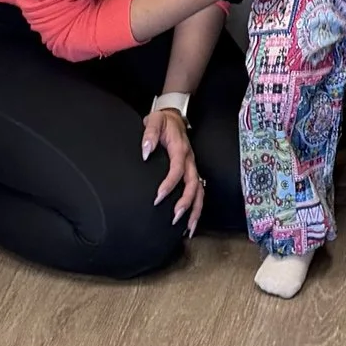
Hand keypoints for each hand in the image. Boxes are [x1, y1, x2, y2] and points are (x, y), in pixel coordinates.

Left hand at [144, 104, 205, 234]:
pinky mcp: (192, 172)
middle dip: (186, 202)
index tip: (158, 197)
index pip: (177, 169)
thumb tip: (145, 152)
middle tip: (174, 218)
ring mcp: (193, 167)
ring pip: (200, 191)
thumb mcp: (154, 120)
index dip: (169, 184)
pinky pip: (199, 192)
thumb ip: (149, 134)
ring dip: (195, 210)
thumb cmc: (163, 121)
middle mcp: (190, 160)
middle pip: (193, 184)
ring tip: (189, 228)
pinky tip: (190, 223)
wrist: (174, 117)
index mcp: (181, 148)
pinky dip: (197, 208)